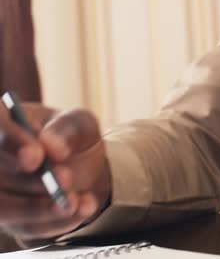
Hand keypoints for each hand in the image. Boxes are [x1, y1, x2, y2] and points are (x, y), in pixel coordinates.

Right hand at [0, 103, 110, 241]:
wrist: (83, 167)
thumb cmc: (72, 138)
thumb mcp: (80, 124)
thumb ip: (68, 129)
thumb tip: (52, 146)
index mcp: (5, 121)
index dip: (13, 144)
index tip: (35, 156)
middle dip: (32, 181)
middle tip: (66, 179)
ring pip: (4, 207)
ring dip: (39, 208)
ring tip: (75, 202)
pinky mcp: (10, 217)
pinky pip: (26, 226)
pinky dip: (56, 221)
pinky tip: (82, 208)